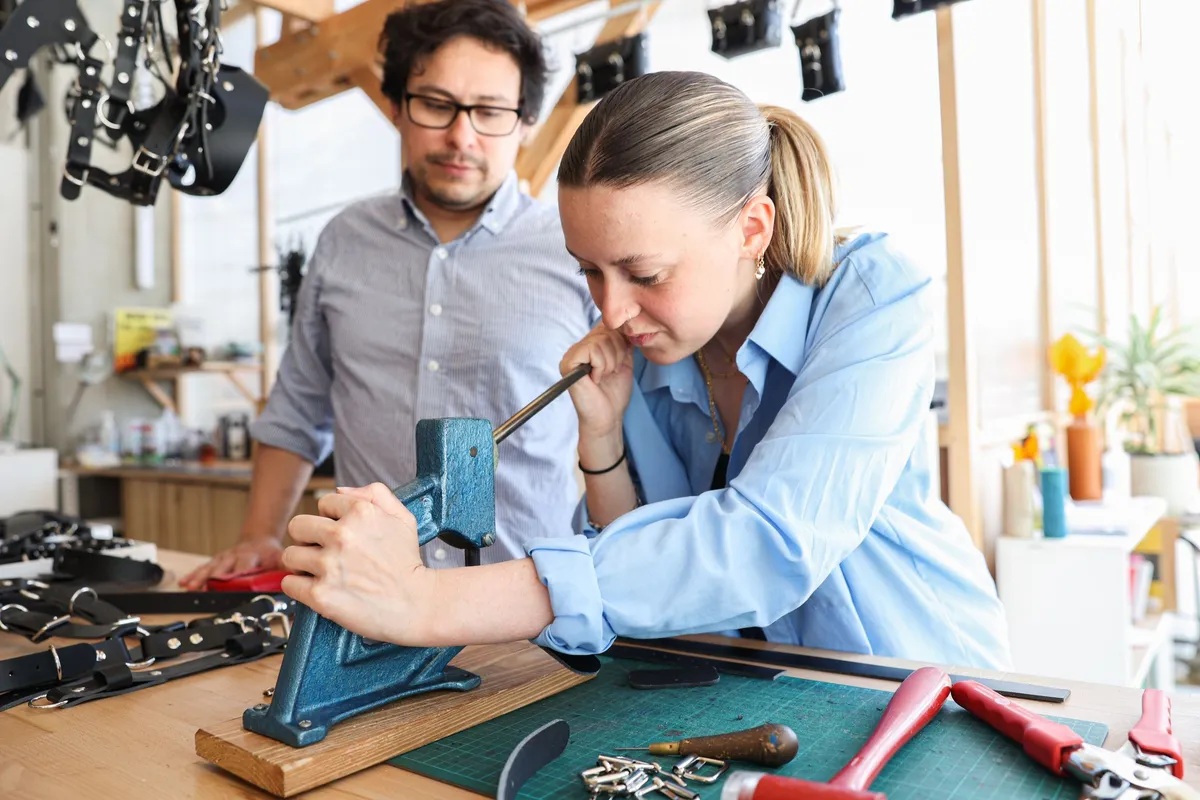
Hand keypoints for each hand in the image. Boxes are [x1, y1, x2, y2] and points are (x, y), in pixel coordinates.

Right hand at [178, 537, 283, 589]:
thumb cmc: (270, 553)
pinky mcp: (217, 560)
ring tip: (190, 587)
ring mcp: (225, 557)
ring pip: (210, 567)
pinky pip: (203, 567)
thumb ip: (287, 571)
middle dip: (213, 578)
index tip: (231, 583)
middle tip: (204, 589)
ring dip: (200, 577)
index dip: (237, 574)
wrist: (260, 538)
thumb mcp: (282, 559)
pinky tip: (184, 583)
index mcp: (253, 556)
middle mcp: (236, 555)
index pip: (244, 566)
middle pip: (223, 567)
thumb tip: (296, 582)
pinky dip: (193, 575)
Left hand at [280, 483, 433, 644]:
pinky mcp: (321, 594)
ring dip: (302, 564)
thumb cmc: (408, 564)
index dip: (331, 518)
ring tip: (320, 572)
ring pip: (290, 555)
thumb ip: (375, 493)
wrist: (417, 604)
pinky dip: (299, 588)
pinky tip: (317, 588)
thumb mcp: (402, 518)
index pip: (324, 503)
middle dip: (308, 538)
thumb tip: (340, 491)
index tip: (340, 533)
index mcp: (361, 512)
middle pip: (298, 526)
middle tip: (322, 551)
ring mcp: (329, 565)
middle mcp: (342, 535)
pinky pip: (289, 584)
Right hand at [560, 323, 634, 442]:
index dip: (621, 342)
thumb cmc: (615, 392)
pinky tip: (596, 379)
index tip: (619, 363)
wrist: (608, 416)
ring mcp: (572, 354)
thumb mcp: (625, 360)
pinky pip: (593, 351)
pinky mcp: (568, 363)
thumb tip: (630, 322)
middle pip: (607, 331)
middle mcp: (579, 346)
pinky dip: (601, 367)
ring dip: (610, 363)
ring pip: (601, 341)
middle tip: (611, 372)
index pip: (610, 325)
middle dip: (618, 354)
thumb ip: (624, 340)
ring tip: (604, 376)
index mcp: (591, 344)